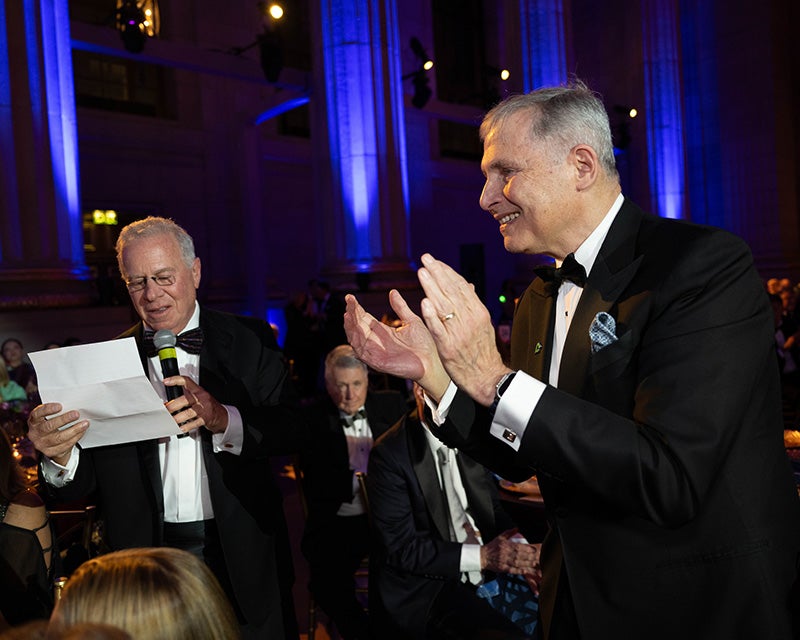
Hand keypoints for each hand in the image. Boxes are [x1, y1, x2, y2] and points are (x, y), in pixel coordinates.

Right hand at [27, 403, 88, 465]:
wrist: (51, 444)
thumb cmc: (53, 425)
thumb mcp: (50, 417)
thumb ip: (58, 412)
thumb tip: (74, 405)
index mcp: (34, 421)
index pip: (37, 414)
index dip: (47, 409)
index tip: (60, 406)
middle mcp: (34, 433)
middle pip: (48, 427)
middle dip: (64, 420)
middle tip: (76, 414)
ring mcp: (41, 444)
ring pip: (58, 438)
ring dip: (74, 430)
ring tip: (84, 424)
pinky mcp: (50, 452)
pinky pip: (64, 445)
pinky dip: (75, 437)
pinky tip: (82, 431)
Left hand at [163, 377, 227, 433]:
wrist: (223, 416)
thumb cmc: (208, 406)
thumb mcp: (200, 397)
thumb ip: (187, 396)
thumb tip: (169, 402)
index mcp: (199, 390)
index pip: (187, 381)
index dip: (176, 380)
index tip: (166, 381)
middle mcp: (202, 397)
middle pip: (185, 399)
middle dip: (173, 406)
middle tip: (165, 410)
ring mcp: (204, 408)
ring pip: (188, 412)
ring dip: (177, 418)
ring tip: (170, 421)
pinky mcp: (206, 418)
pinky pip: (194, 423)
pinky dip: (186, 426)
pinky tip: (181, 428)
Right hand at [344, 290, 450, 399]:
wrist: (432, 362)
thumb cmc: (424, 345)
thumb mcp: (411, 321)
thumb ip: (401, 307)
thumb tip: (392, 291)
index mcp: (382, 332)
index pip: (364, 319)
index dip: (356, 309)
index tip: (350, 297)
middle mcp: (376, 342)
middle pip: (357, 327)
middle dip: (351, 314)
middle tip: (349, 301)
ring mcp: (375, 352)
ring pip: (356, 338)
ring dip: (350, 326)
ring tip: (348, 312)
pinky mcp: (377, 362)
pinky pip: (362, 351)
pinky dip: (357, 340)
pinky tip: (355, 328)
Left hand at [417, 254, 509, 405]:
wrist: (486, 377)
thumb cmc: (482, 351)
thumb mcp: (482, 324)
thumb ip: (472, 305)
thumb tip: (466, 286)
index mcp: (478, 312)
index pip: (461, 286)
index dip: (446, 272)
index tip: (435, 261)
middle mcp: (469, 320)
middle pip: (451, 292)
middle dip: (437, 273)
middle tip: (425, 259)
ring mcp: (459, 333)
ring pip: (443, 306)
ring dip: (432, 288)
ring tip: (421, 273)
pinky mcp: (448, 347)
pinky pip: (438, 328)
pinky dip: (432, 315)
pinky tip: (424, 303)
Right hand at [481, 529, 540, 590]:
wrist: (483, 556)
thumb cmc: (492, 547)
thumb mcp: (500, 537)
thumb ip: (509, 533)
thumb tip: (516, 528)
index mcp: (505, 545)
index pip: (518, 546)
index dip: (527, 548)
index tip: (534, 549)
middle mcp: (506, 553)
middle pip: (519, 555)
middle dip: (529, 556)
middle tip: (537, 556)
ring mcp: (504, 561)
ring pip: (517, 563)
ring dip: (526, 563)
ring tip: (534, 563)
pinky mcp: (503, 568)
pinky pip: (512, 570)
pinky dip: (519, 571)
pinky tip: (525, 570)